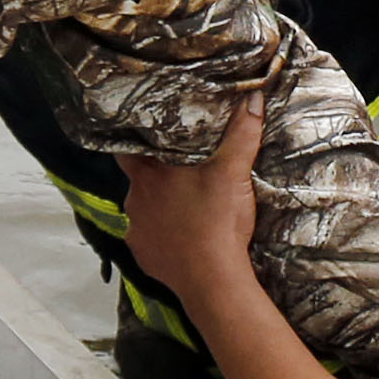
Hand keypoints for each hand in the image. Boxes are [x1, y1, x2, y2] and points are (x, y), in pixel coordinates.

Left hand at [109, 96, 266, 312]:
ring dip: (158, 208)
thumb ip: (242, 133)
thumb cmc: (217, 221)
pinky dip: (161, 238)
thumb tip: (252, 98)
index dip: (135, 143)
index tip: (147, 138)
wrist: (213, 279)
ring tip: (183, 207)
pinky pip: (148, 241)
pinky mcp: (143, 258)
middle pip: (138, 181)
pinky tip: (180, 237)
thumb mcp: (233, 172)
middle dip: (154, 177)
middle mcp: (134, 202)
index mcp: (148, 176)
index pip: (127, 150)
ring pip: (142, 211)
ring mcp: (136, 232)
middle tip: (178, 173)